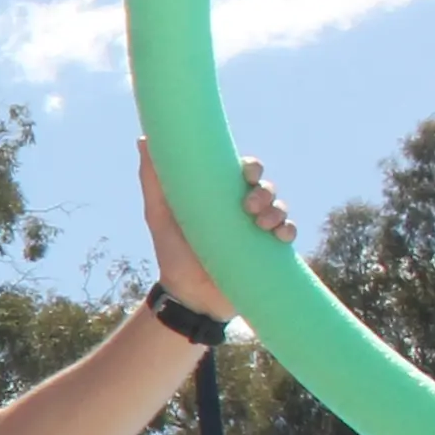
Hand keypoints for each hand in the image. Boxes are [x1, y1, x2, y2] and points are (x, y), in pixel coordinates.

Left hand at [140, 138, 294, 317]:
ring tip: (261, 224)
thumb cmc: (173, 252)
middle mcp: (243, 209)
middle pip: (266, 187)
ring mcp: (259, 230)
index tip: (246, 172)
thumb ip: (153, 179)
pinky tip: (279, 236)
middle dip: (265, 190)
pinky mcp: (270, 251)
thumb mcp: (160, 214)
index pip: (244, 171)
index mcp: (221, 196)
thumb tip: (145, 139)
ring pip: (280, 208)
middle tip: (249, 205)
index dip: (251, 166)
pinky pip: (289, 234)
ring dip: (277, 210)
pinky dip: (288, 230)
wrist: (187, 296)